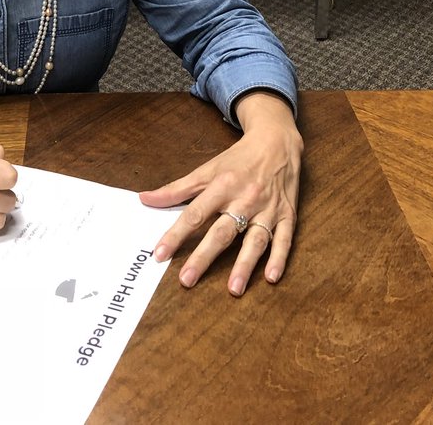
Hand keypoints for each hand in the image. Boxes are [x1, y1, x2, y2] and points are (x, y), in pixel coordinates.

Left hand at [139, 92, 302, 296]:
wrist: (277, 142)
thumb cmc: (238, 159)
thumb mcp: (207, 169)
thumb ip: (177, 189)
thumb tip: (145, 199)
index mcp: (222, 186)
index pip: (194, 214)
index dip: (176, 235)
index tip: (160, 254)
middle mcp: (244, 198)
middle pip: (222, 231)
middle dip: (204, 256)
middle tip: (187, 279)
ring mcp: (268, 208)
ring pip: (256, 239)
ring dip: (245, 264)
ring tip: (233, 289)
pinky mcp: (287, 215)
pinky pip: (285, 239)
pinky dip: (280, 258)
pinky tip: (271, 277)